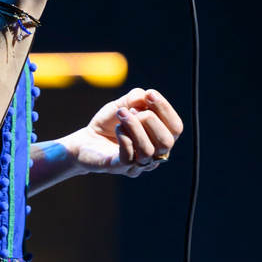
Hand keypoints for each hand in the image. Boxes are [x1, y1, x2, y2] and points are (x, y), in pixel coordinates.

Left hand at [66, 88, 183, 176]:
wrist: (85, 140)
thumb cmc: (109, 124)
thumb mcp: (123, 105)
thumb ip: (136, 98)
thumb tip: (145, 97)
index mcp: (159, 138)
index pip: (176, 128)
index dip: (165, 109)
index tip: (149, 94)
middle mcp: (153, 155)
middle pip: (166, 142)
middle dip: (151, 120)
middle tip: (132, 110)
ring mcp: (137, 165)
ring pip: (148, 151)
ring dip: (135, 127)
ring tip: (121, 114)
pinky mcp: (118, 168)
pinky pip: (129, 156)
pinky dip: (124, 137)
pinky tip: (117, 127)